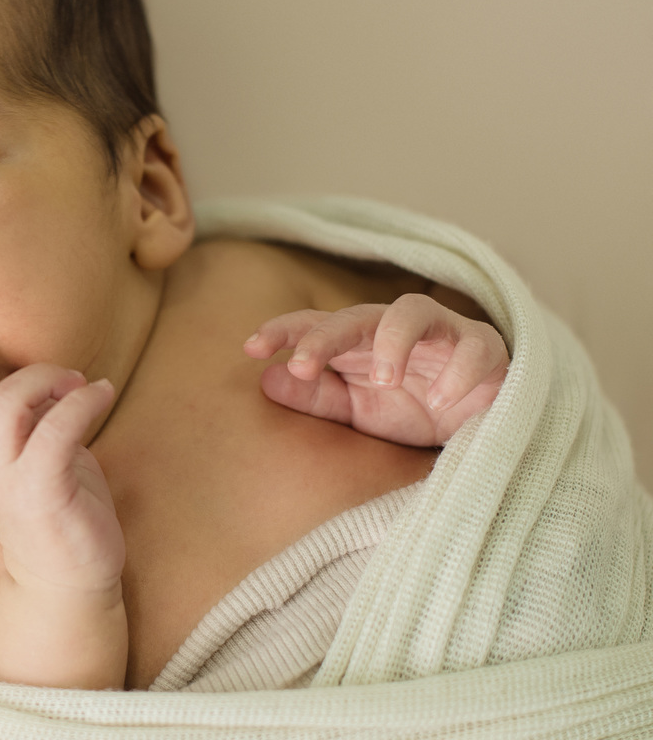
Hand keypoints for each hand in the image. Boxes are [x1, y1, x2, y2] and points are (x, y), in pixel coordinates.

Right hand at [0, 349, 125, 593]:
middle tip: (56, 373)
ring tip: (80, 384)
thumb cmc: (59, 514)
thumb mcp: (36, 460)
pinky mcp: (45, 492)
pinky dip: (83, 401)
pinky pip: (56, 429)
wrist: (71, 582)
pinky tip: (103, 394)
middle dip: (3, 373)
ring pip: (6, 407)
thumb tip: (47, 380)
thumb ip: (31, 423)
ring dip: (46, 379)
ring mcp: (11, 484)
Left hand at [244, 295, 509, 446]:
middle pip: (358, 315)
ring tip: (382, 379)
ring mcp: (444, 334)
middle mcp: (398, 330)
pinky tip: (442, 401)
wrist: (485, 428)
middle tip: (302, 364)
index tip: (252, 347)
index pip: (318, 325)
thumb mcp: (363, 414)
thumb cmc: (419, 412)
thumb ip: (320, 399)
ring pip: (414, 311)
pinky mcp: (488, 349)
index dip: (285, 330)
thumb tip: (266, 381)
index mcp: (363, 343)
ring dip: (392, 340)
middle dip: (326, 335)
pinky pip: (473, 348)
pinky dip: (457, 373)